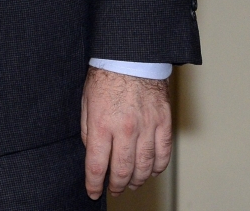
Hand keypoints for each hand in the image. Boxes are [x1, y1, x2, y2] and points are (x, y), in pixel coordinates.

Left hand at [81, 67, 171, 197]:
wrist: (132, 58)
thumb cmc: (106, 77)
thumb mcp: (85, 101)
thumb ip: (87, 129)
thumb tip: (91, 151)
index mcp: (102, 124)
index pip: (97, 164)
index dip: (94, 183)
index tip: (93, 192)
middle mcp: (125, 129)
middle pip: (122, 170)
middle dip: (116, 185)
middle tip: (113, 190)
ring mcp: (147, 128)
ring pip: (145, 167)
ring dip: (137, 180)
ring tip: (131, 183)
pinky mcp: (164, 124)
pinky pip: (163, 154)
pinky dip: (157, 167)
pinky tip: (151, 171)